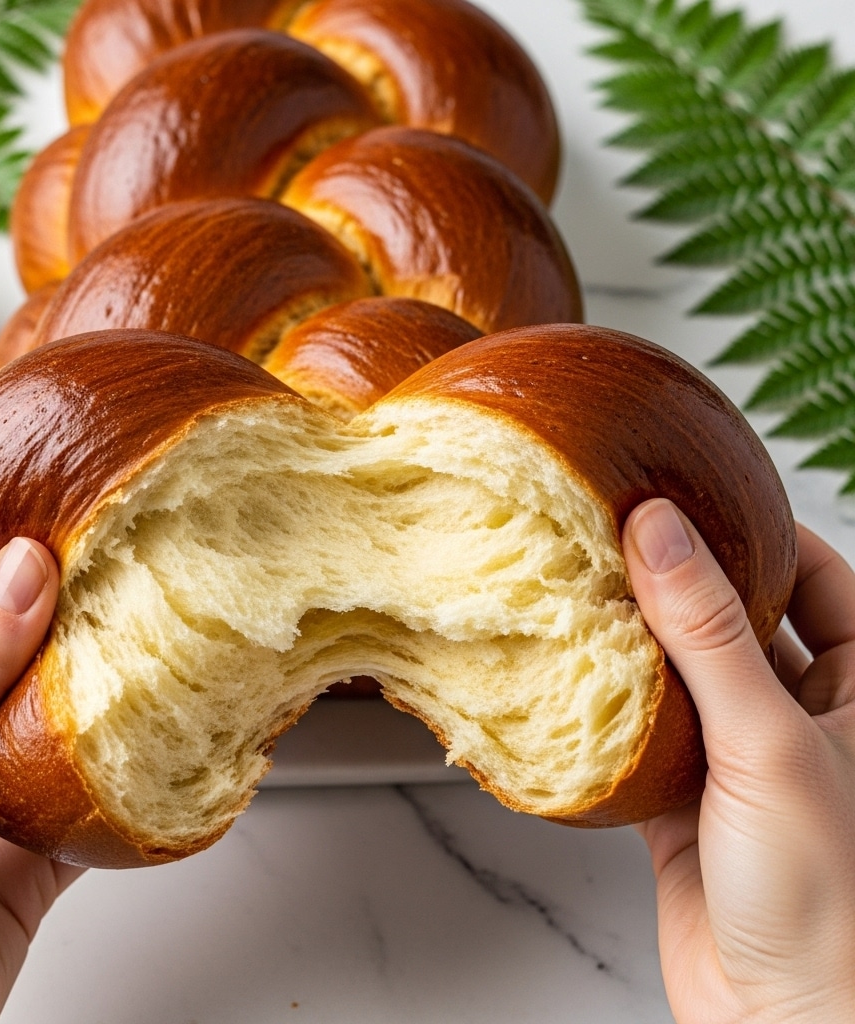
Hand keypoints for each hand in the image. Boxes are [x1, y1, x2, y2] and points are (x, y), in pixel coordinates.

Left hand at [0, 539, 83, 1023]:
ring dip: (80, 693)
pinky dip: (111, 777)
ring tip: (131, 636)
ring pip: (32, 723)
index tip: (25, 525)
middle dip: (37, 621)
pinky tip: (143, 740)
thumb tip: (19, 578)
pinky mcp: (15, 858)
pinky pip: (73, 800)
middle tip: (98, 573)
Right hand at [623, 499, 854, 1023]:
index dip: (756, 531)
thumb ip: (709, 635)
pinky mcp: (684, 798)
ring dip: (635, 643)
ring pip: (683, 674)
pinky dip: (604, 708)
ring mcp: (741, 757)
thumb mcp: (771, 742)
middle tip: (617, 538)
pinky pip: (640, 732)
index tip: (688, 496)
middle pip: (738, 619)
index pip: (816, 576)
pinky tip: (568, 680)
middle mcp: (804, 716)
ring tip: (581, 593)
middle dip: (681, 583)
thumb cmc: (827, 899)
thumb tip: (658, 531)